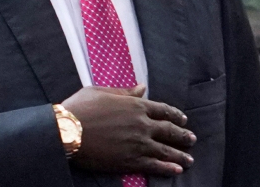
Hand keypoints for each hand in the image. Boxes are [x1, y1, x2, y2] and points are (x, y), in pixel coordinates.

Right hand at [61, 85, 195, 176]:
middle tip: (191, 139)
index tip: (183, 119)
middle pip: (170, 130)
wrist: (67, 130)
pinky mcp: (131, 160)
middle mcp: (141, 124)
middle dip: (183, 135)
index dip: (175, 114)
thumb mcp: (100, 92)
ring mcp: (138, 144)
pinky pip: (155, 165)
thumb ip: (124, 91)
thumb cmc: (80, 108)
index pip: (163, 110)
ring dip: (180, 155)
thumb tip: (142, 87)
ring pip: (166, 150)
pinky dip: (168, 168)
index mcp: (135, 105)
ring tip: (189, 159)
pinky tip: (177, 170)